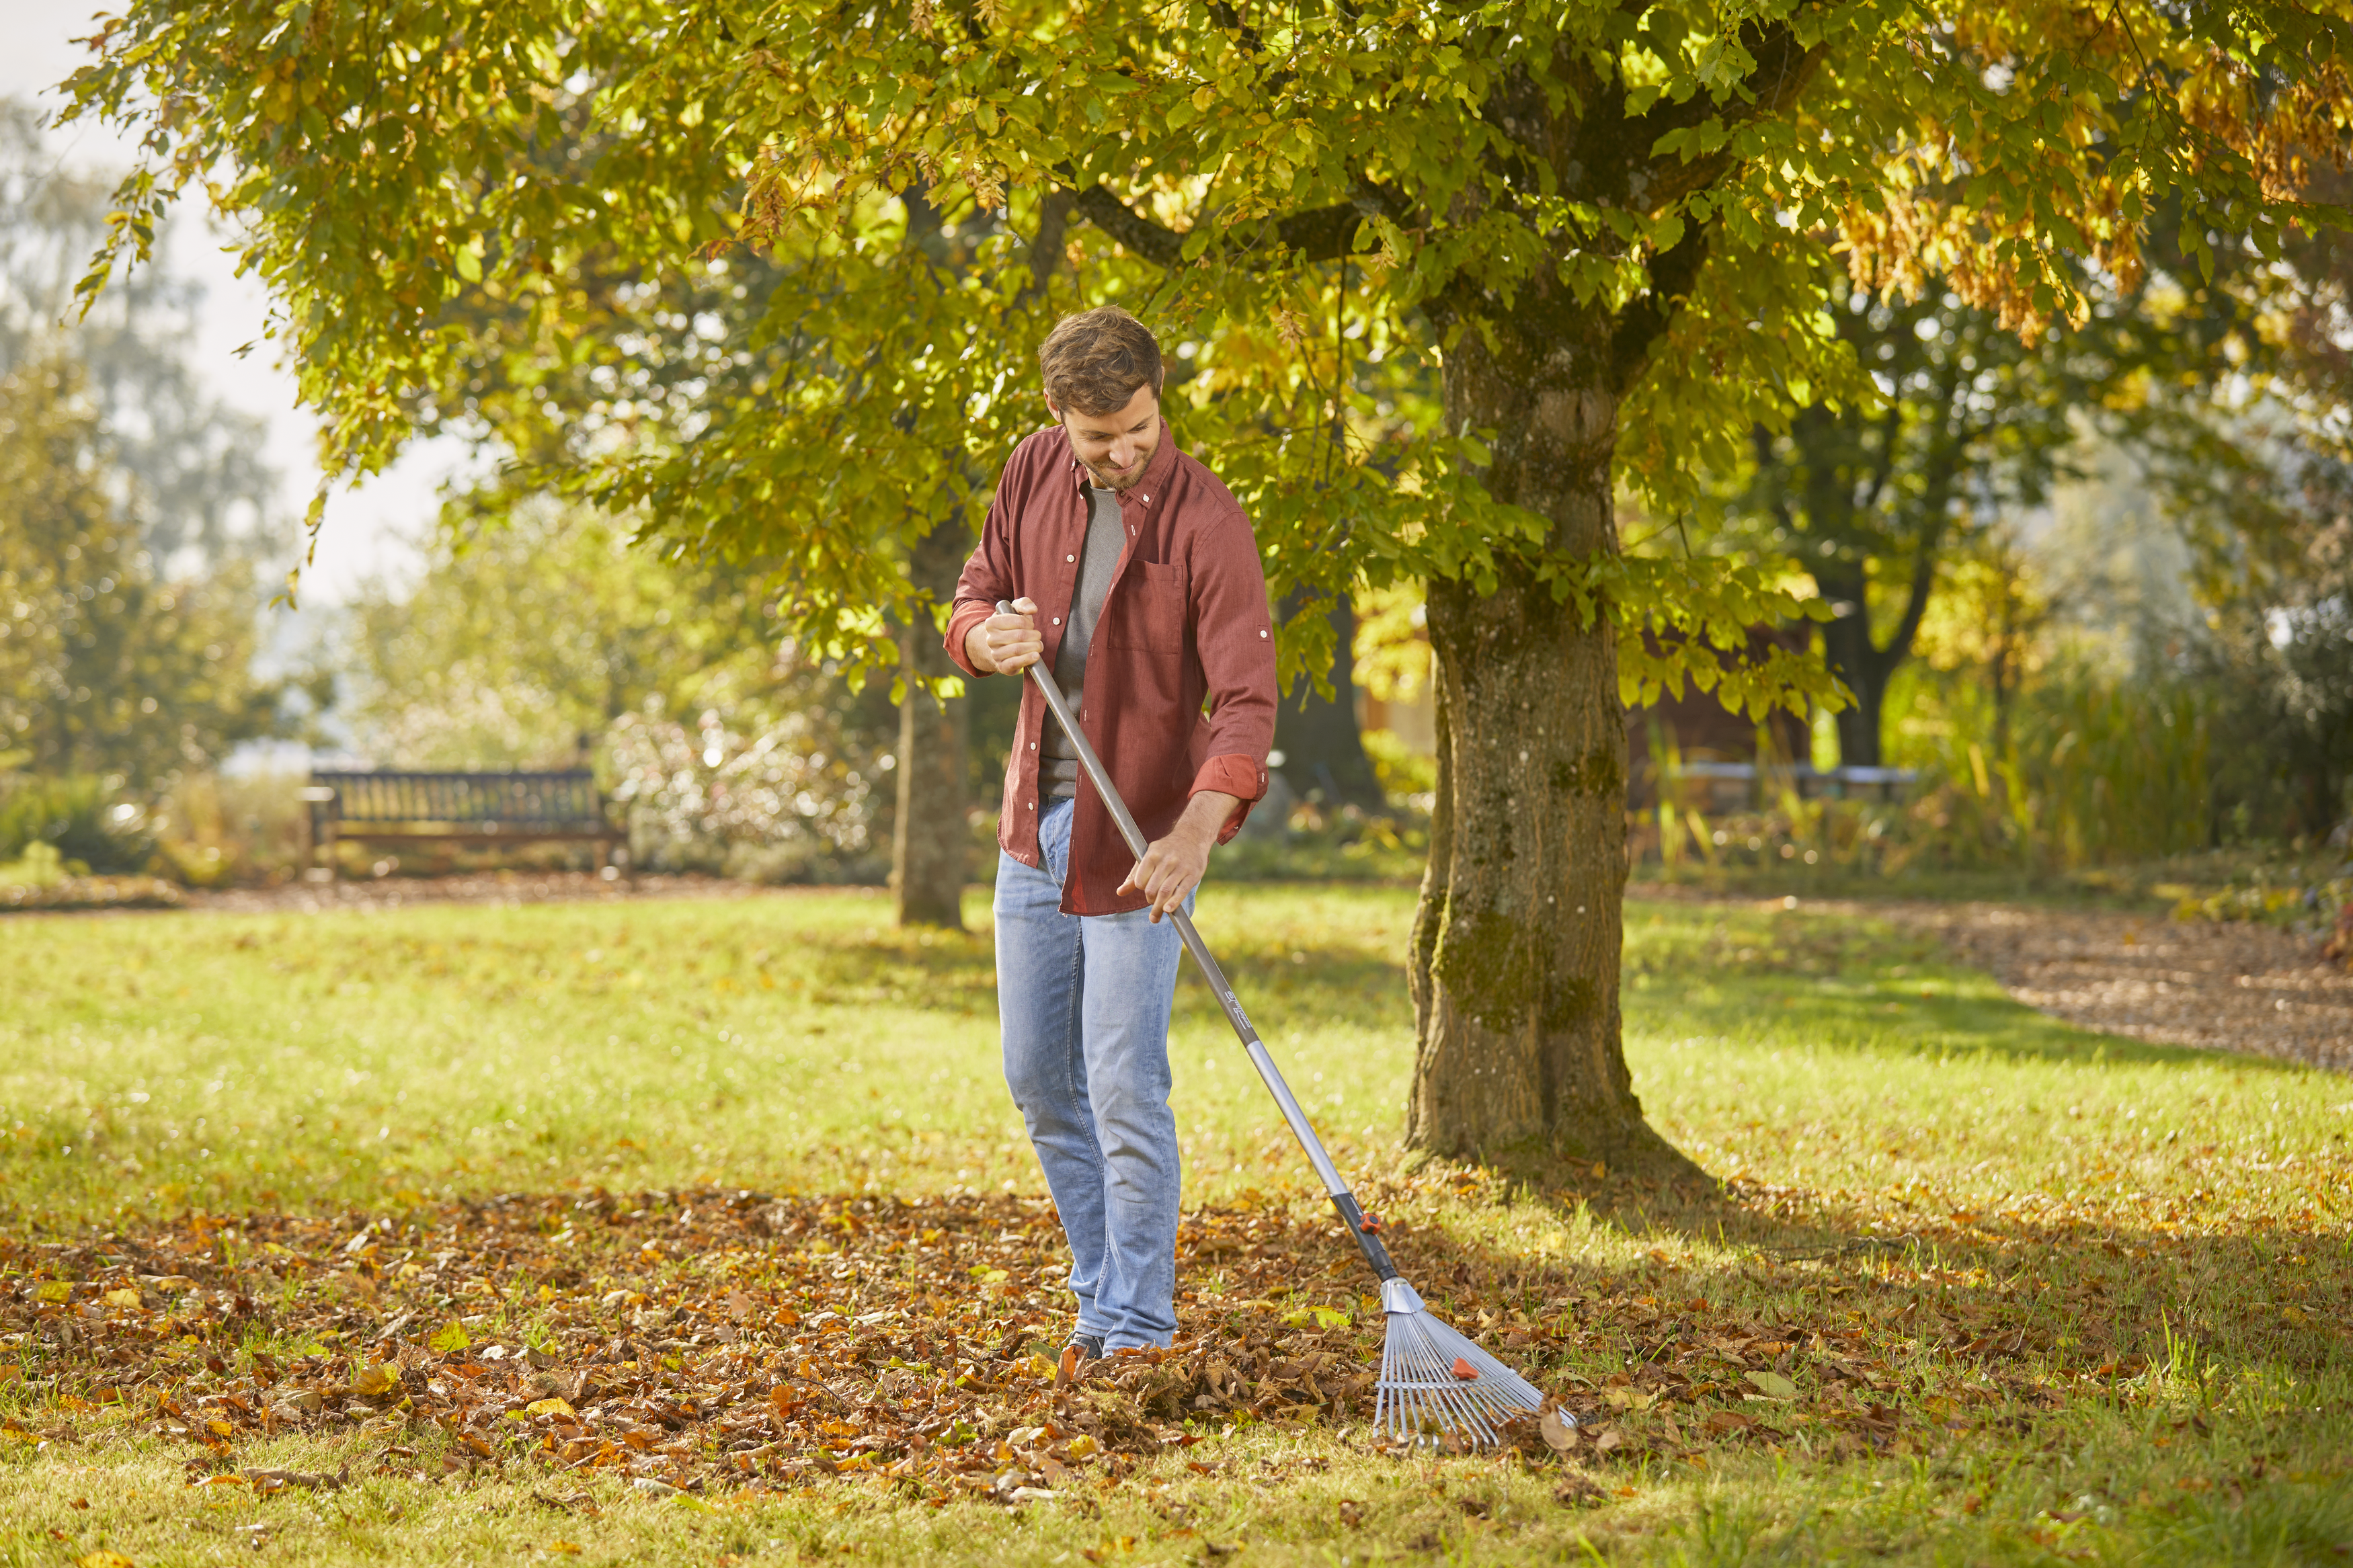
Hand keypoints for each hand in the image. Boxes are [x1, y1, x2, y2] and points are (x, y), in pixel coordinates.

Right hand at [968, 596, 1042, 674]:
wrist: (1000, 646)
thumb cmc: (1011, 626)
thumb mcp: (1014, 610)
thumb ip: (1023, 604)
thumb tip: (1032, 609)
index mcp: (991, 623)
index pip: (1018, 621)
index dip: (1029, 623)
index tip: (1031, 626)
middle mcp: (991, 639)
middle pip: (1019, 636)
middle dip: (1034, 636)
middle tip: (1038, 636)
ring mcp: (995, 654)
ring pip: (1018, 649)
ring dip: (1034, 647)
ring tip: (1038, 645)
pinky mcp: (1001, 666)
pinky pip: (1014, 664)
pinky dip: (1027, 659)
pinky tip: (1035, 656)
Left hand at [1117, 791, 1236, 921]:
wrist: (1192, 837)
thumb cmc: (1166, 849)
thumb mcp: (1148, 856)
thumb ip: (1134, 875)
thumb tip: (1119, 893)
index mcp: (1152, 855)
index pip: (1140, 881)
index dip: (1141, 889)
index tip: (1146, 891)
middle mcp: (1166, 861)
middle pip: (1152, 889)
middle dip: (1150, 900)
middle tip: (1152, 902)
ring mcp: (1180, 868)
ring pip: (1165, 892)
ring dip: (1158, 907)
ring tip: (1155, 916)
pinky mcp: (1193, 874)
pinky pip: (1182, 891)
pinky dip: (1174, 903)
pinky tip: (1168, 910)